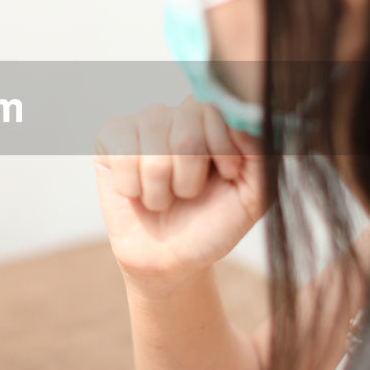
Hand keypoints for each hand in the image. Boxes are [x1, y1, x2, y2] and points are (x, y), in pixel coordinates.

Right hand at [93, 97, 267, 298]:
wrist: (171, 260)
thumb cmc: (212, 224)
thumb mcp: (252, 196)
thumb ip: (261, 156)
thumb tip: (244, 123)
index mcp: (212, 119)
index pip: (216, 110)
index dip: (222, 149)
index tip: (227, 175)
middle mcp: (175, 112)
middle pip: (186, 135)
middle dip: (190, 180)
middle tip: (187, 194)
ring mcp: (141, 122)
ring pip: (154, 152)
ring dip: (160, 190)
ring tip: (162, 198)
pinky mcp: (109, 138)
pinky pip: (122, 154)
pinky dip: (132, 187)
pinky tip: (136, 192)